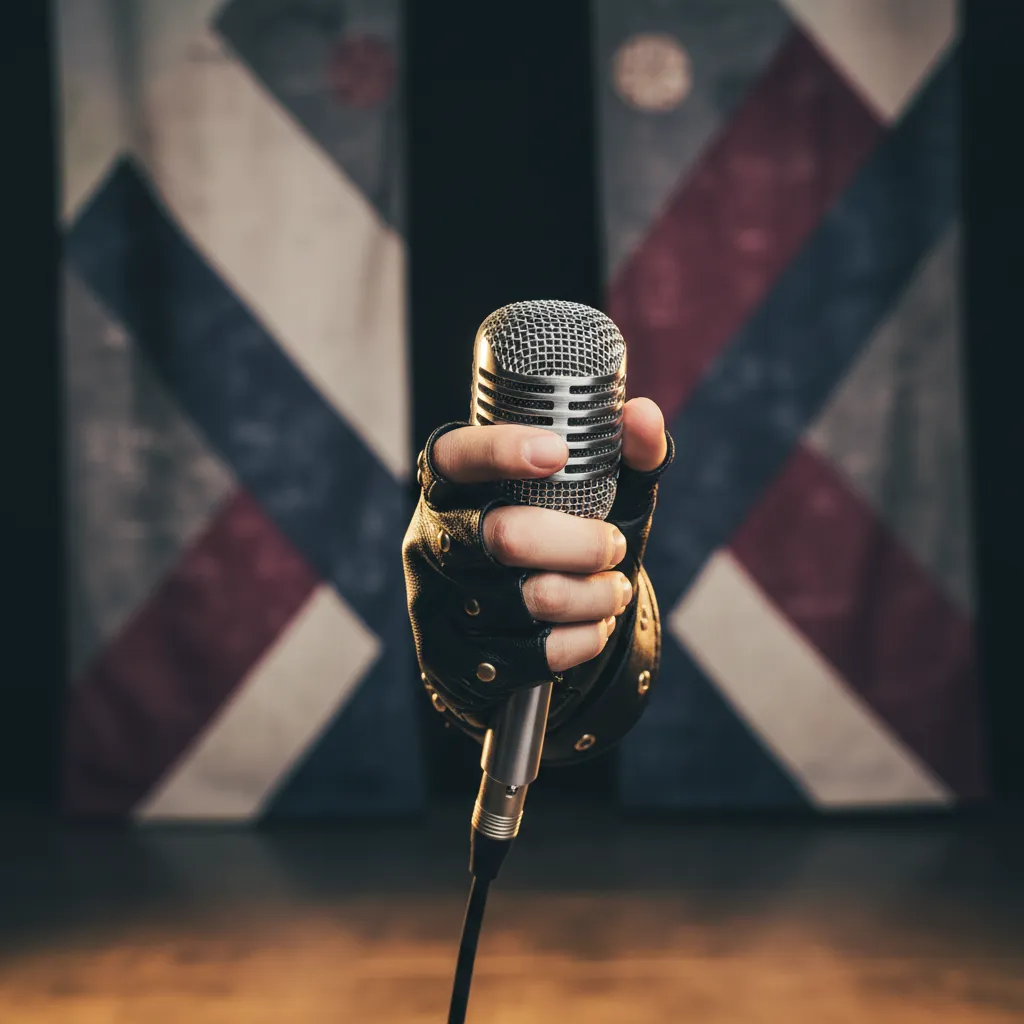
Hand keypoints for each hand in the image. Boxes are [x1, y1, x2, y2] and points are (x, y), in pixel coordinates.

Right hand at [431, 398, 667, 672]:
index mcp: (453, 485)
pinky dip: (584, 638)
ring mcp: (442, 601)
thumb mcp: (594, 497)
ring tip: (615, 589)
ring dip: (595, 595)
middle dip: (582, 544)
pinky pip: (538, 652)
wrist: (518, 637)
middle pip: (508, 536)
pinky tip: (593, 625)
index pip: (458, 456)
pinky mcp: (459, 657)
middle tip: (613, 546)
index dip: (501, 450)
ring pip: (534, 598)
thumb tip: (643, 414)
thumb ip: (623, 455)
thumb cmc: (559, 545)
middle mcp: (437, 538)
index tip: (558, 452)